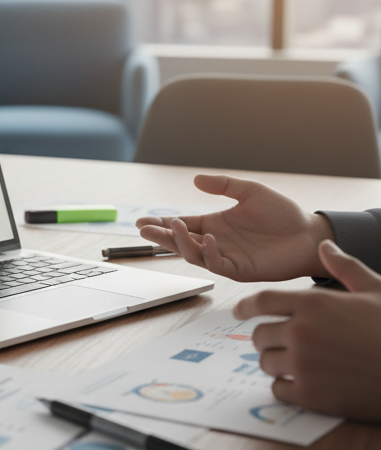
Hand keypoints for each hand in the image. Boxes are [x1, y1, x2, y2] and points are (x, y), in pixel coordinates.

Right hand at [136, 174, 332, 281]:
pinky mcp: (240, 270)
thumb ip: (223, 186)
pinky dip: (210, 253)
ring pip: (194, 255)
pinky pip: (218, 264)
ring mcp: (226, 257)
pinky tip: (209, 238)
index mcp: (214, 224)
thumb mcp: (249, 191)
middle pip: (180, 242)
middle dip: (160, 236)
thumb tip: (195, 180)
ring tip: (175, 227)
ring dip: (181, 243)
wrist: (309, 233)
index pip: (182, 225)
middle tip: (143, 229)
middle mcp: (216, 242)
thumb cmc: (282, 213)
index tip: (141, 221)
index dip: (162, 224)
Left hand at [233, 241, 380, 422]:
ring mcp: (304, 364)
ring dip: (274, 362)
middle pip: (259, 333)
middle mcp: (302, 332)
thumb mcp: (375, 290)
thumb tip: (325, 244)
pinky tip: (301, 383)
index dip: (245, 306)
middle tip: (277, 341)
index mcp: (313, 303)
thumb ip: (344, 268)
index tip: (238, 312)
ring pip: (265, 362)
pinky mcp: (312, 395)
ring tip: (293, 362)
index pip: (261, 301)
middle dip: (265, 337)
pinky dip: (285, 387)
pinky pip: (278, 389)